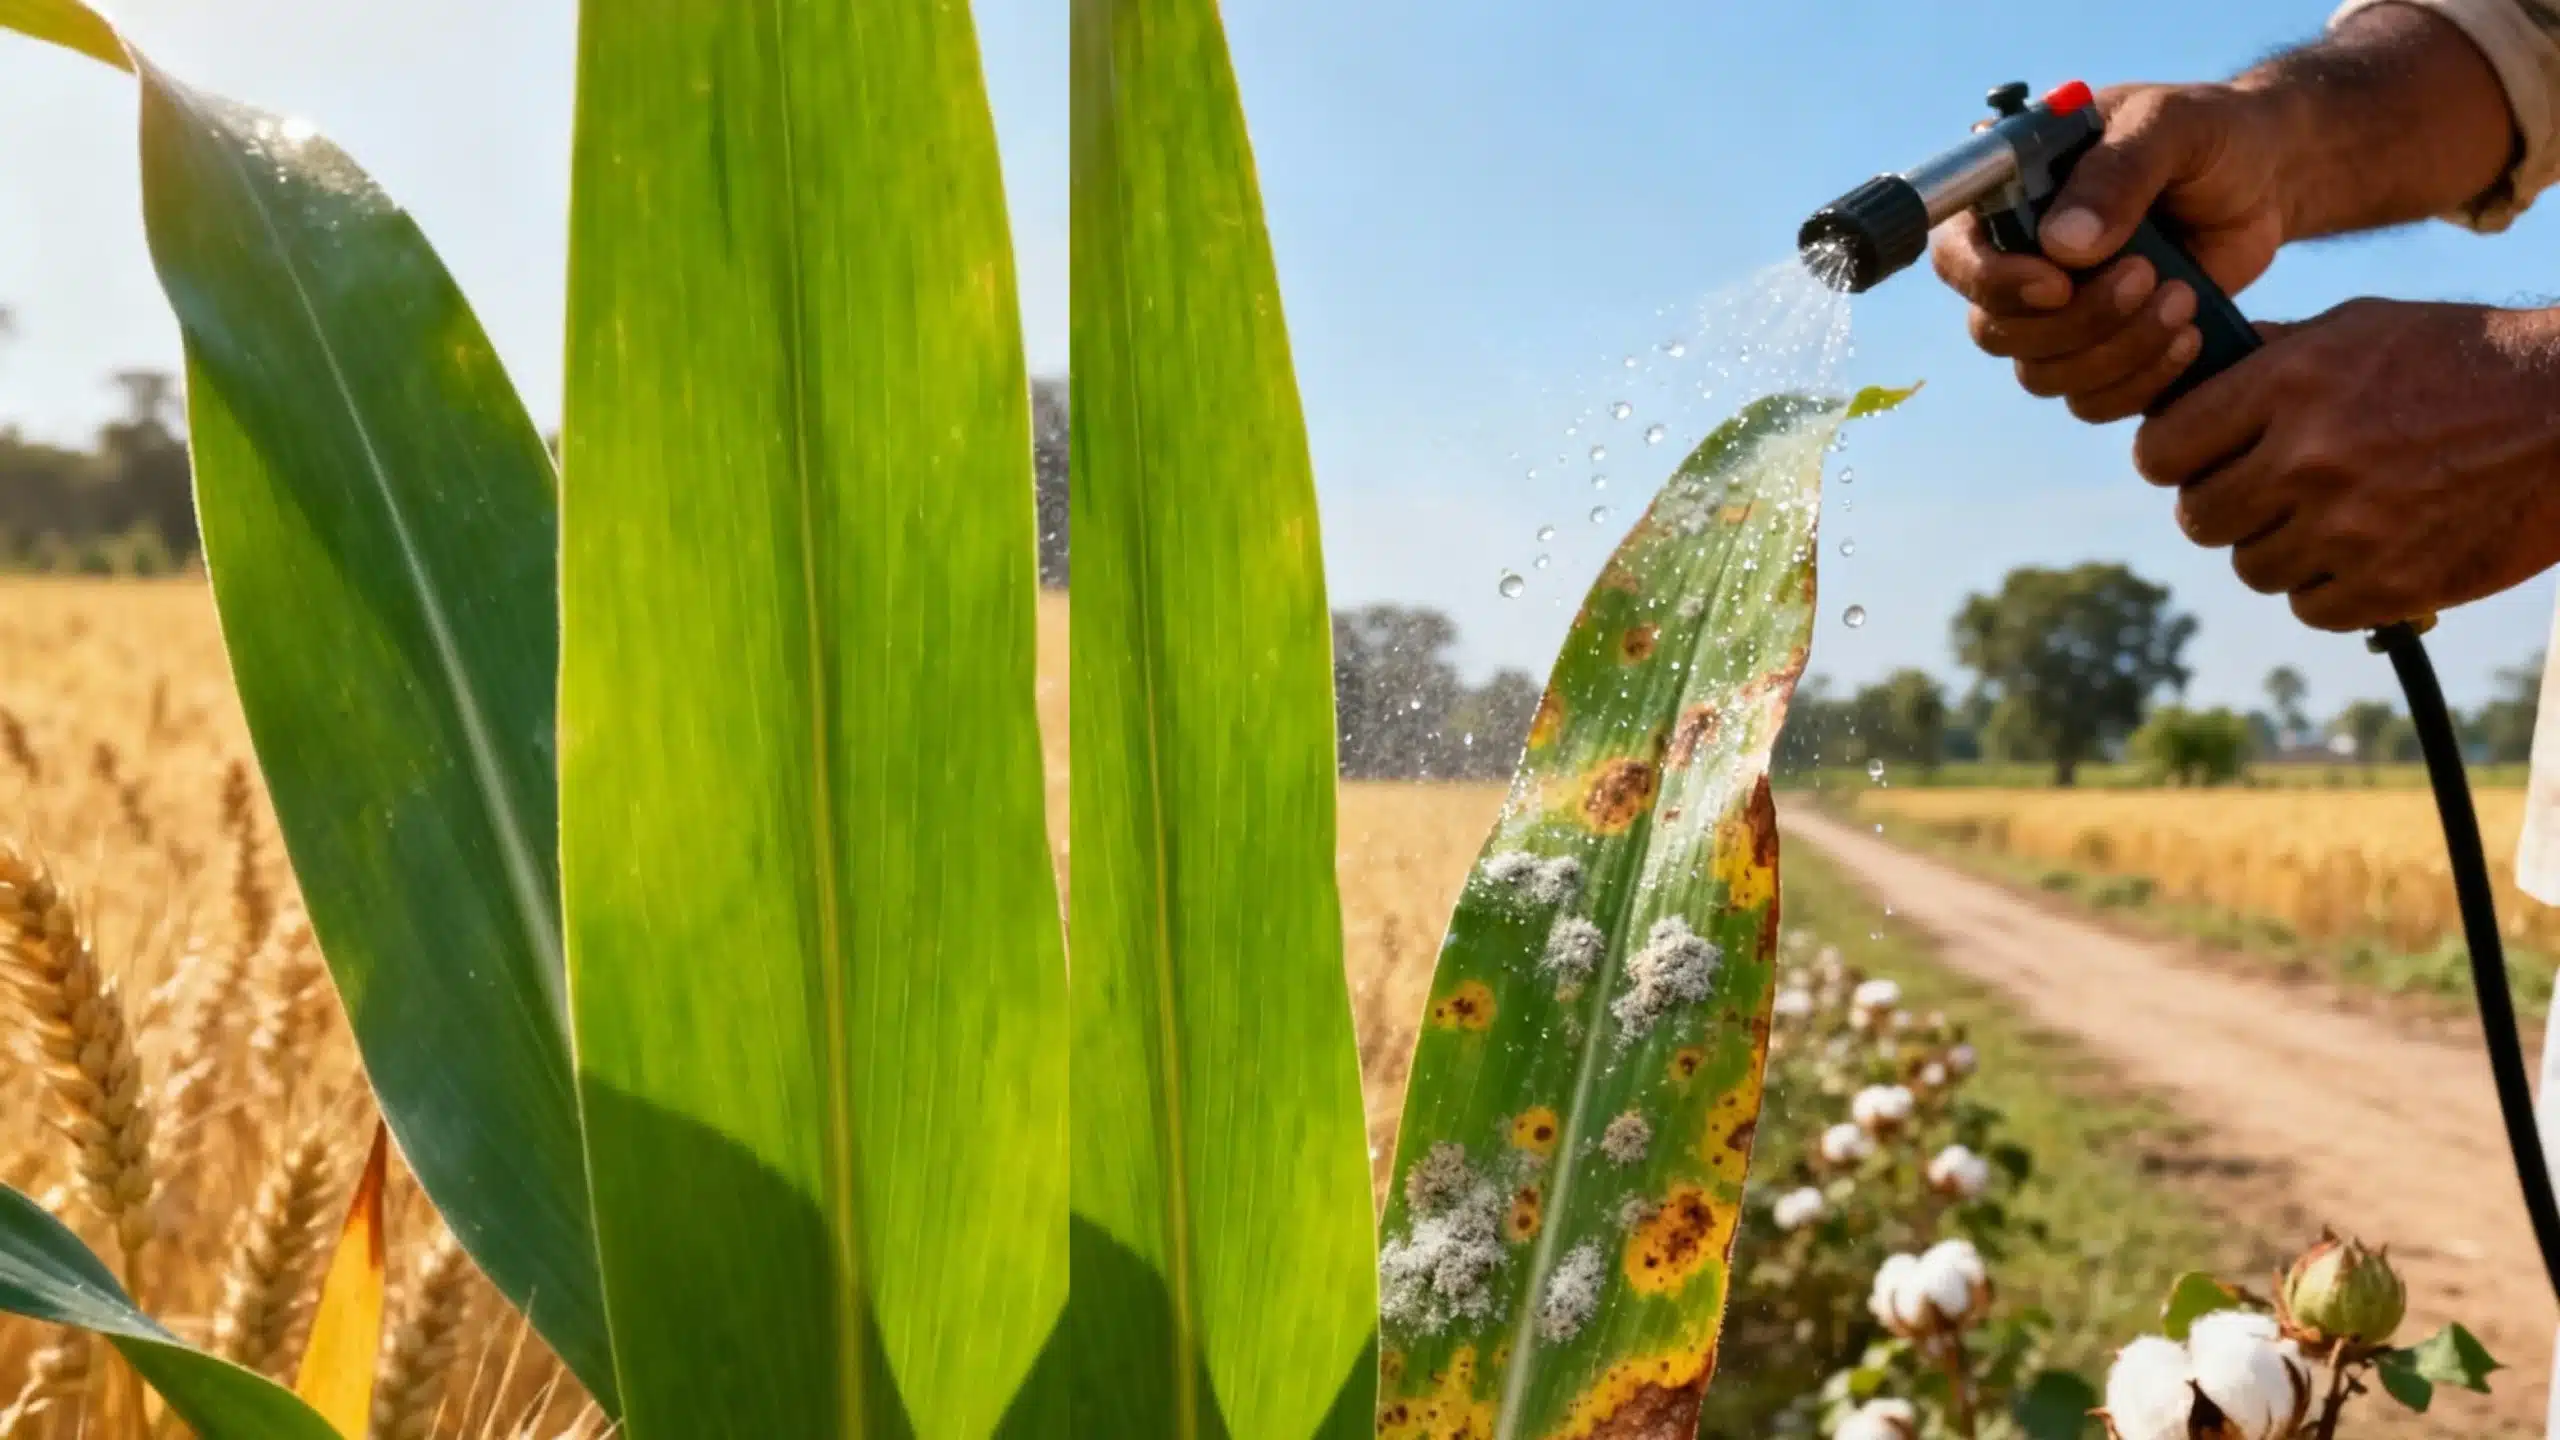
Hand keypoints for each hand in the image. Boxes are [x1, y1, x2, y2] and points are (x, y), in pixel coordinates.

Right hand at [1931, 81, 2296, 421]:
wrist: (2268, 177)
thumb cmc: (2211, 135)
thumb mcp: (2170, 125)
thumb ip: (2117, 170)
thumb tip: (2061, 245)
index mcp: (2011, 198)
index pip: (1957, 257)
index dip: (1993, 281)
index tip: (2058, 283)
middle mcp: (2020, 263)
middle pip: (1996, 330)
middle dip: (2075, 321)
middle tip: (2148, 275)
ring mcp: (2059, 316)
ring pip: (2043, 374)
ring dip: (2114, 352)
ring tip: (2183, 299)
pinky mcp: (2104, 353)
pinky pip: (2092, 401)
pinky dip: (2139, 382)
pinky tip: (2188, 338)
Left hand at [2131, 299, 2559, 630]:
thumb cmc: (2462, 358)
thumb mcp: (2358, 328)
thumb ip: (2268, 356)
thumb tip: (2187, 378)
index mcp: (2288, 386)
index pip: (2161, 451)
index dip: (2172, 459)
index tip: (2193, 461)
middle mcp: (2309, 458)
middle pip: (2200, 518)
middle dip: (2224, 506)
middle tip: (2264, 492)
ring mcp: (2350, 527)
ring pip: (2253, 568)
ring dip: (2278, 549)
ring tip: (2328, 516)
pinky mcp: (2394, 583)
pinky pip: (2312, 608)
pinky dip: (2328, 588)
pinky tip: (2363, 551)